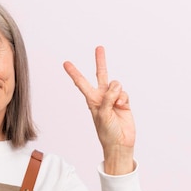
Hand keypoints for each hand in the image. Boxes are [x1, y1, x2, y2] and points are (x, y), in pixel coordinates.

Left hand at [63, 46, 135, 174]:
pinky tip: (122, 106)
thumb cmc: (107, 132)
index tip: (66, 63)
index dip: (74, 72)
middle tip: (99, 48)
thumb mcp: (102, 115)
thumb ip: (107, 98)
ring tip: (116, 104)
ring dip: (116, 92)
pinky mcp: (124, 101)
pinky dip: (124, 98)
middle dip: (100, 61)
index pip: (81, 83)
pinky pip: (124, 92)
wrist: (120, 142)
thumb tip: (115, 86)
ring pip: (116, 84)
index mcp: (92, 100)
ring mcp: (113, 98)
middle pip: (101, 75)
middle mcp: (102, 97)